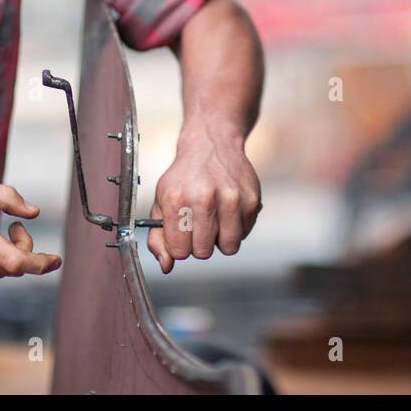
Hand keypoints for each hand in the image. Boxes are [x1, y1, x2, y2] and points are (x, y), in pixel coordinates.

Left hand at [146, 122, 260, 273]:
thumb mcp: (162, 201)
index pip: (179, 251)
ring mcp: (231, 199)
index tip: (182, 233)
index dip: (180, 246)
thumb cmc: (184, 177)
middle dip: (200, 243)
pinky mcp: (252, 200)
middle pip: (203, 252)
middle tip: (198, 224)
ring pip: (228, 247)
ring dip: (220, 239)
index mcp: (176, 199)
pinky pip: (244, 234)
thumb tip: (166, 266)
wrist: (212, 144)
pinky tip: (228, 209)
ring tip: (214, 219)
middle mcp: (204, 198)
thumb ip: (158, 237)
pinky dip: (236, 227)